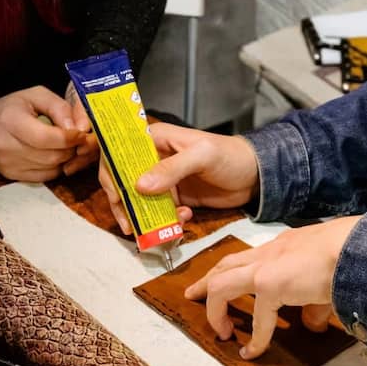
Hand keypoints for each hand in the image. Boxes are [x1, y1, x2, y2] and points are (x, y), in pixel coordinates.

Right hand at [0, 86, 95, 181]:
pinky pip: (45, 176)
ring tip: (63, 145)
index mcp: (10, 121)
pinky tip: (53, 154)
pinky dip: (55, 167)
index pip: (45, 138)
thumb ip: (60, 108)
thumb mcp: (35, 96)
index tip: (81, 133)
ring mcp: (9, 164)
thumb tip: (80, 128)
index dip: (68, 138)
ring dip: (65, 158)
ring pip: (51, 168)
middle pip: (51, 156)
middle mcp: (6, 146)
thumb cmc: (12, 109)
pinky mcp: (13, 176)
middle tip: (75, 139)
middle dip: (70, 148)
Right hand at [99, 120, 259, 234]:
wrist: (255, 175)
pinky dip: (166, 221)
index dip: (111, 174)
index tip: (116, 196)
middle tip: (130, 224)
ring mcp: (163, 181)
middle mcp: (154, 159)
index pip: (119, 153)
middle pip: (124, 182)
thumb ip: (172, 169)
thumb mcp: (202, 156)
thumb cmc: (230, 155)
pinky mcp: (175, 199)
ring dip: (147, 217)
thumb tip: (140, 186)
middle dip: (125, 204)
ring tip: (162, 226)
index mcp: (155, 139)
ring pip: (140, 201)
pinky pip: (159, 213)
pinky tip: (184, 217)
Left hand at [185, 216, 362, 358]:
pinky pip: (257, 318)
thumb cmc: (349, 257)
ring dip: (216, 309)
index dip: (229, 270)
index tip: (217, 281)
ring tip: (221, 332)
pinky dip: (255, 338)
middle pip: (224, 265)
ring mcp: (265, 267)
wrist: (357, 248)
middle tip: (194, 297)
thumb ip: (314, 303)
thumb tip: (311, 326)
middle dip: (206, 283)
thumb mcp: (326, 280)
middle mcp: (268, 253)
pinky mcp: (270, 284)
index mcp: (282, 246)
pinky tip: (252, 352)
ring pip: (221, 284)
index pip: (246, 256)